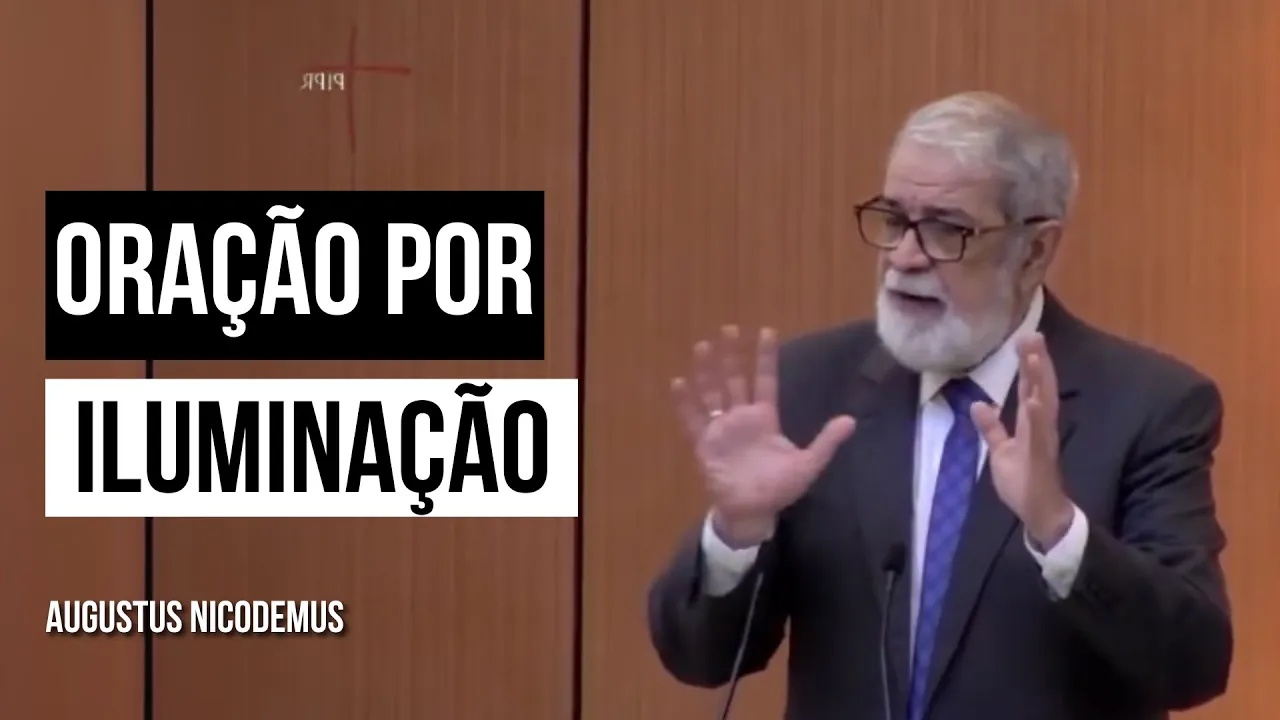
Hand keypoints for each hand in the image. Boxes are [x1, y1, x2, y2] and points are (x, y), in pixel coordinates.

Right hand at [671, 325, 855, 546]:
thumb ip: (826, 442)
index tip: (766, 331)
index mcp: (765, 418)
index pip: (766, 380)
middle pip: (735, 379)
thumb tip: (851, 420)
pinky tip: (677, 382)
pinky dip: (685, 402)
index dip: (766, 357)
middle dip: (732, 355)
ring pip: (712, 392)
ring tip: (703, 346)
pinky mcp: (704, 443)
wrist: (752, 512)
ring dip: (707, 370)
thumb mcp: (807, 465)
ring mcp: (721, 429)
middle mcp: (742, 417)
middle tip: (728, 328)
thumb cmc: (779, 488)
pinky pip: (692, 419)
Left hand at [971, 332, 1073, 547]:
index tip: (1025, 338)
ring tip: (1035, 357)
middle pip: (1040, 388)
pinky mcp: (1042, 458)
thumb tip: (979, 404)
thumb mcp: (1001, 451)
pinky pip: (1040, 436)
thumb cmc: (1024, 482)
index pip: (1030, 388)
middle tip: (1032, 335)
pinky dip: (1038, 418)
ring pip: (1044, 405)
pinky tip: (1035, 401)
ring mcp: (1043, 441)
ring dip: (1040, 381)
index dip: (1028, 365)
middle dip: (1037, 363)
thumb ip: (992, 428)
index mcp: (1031, 424)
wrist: (1040, 514)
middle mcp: (1041, 427)